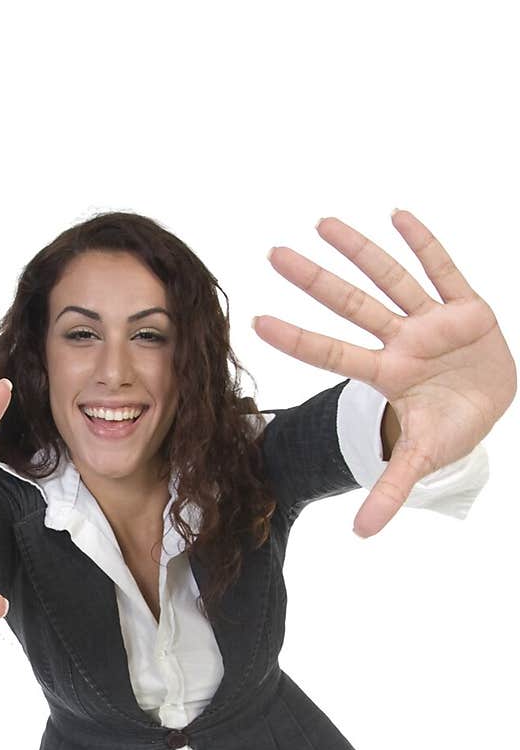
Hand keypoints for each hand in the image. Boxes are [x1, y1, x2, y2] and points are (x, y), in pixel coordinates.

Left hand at [252, 209, 516, 536]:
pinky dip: (424, 243)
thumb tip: (363, 534)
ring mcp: (431, 320)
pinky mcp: (467, 306)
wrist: (495, 402)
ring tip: (323, 223)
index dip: (297, 339)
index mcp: (387, 374)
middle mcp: (402, 341)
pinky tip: (398, 215)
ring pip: (390, 278)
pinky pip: (443, 268)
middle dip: (314, 281)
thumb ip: (391, 489)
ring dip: (360, 251)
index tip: (255, 323)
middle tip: (272, 254)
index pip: (332, 353)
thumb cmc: (452, 424)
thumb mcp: (423, 457)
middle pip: (351, 306)